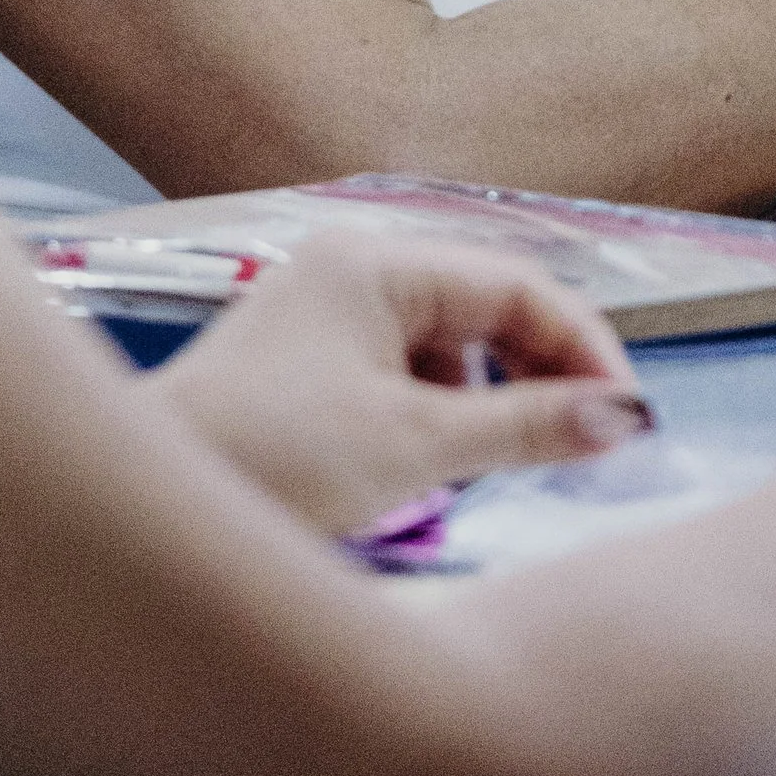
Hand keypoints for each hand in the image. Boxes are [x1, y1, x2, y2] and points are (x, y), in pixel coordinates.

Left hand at [151, 228, 650, 539]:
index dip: (585, 349)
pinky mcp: (304, 363)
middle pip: (484, 308)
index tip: (628, 420)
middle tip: (585, 445)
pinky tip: (432, 469)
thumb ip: (527, 425)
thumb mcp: (414, 447)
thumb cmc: (266, 462)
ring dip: (489, 400)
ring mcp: (321, 313)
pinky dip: (437, 416)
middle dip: (540, 374)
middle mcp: (347, 269)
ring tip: (500, 464)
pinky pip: (402, 373)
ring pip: (447, 346)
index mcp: (373, 262)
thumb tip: (625, 418)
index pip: (518, 286)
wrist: (147, 512)